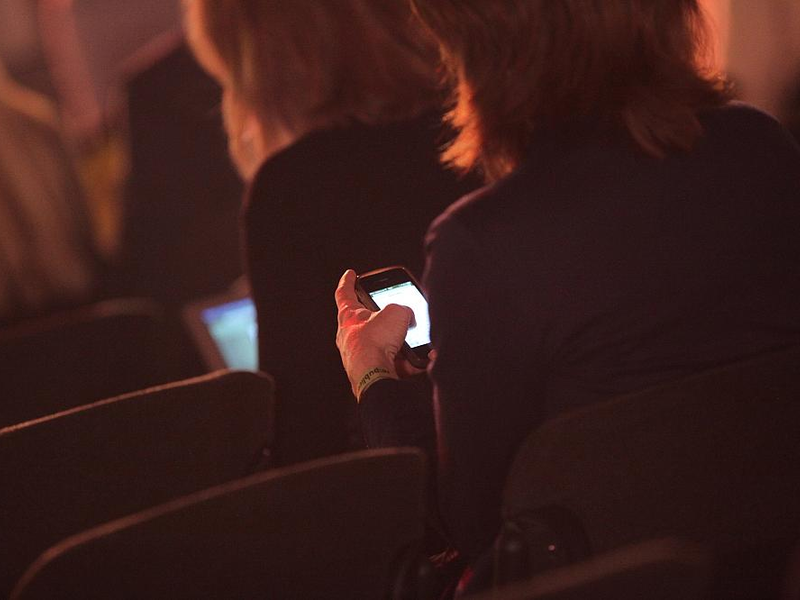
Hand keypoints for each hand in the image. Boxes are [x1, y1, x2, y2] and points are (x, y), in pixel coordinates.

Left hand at [335, 269, 414, 398]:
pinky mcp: (372, 372)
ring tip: (413, 341)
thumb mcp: (396, 312)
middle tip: (396, 312)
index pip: (344, 293)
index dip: (348, 281)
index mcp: (348, 316)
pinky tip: (417, 361)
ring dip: (399, 342)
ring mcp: (360, 356)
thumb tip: (409, 318)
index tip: (350, 274)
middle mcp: (350, 337)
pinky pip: (393, 363)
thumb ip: (404, 309)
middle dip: (384, 317)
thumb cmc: (375, 343)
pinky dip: (406, 362)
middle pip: (367, 320)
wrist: (375, 376)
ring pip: (383, 343)